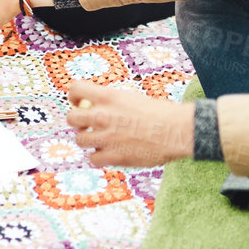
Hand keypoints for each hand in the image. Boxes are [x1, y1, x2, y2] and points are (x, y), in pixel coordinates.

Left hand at [66, 80, 193, 167]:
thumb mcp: (131, 97)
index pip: (75, 89)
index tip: (79, 103)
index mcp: (108, 97)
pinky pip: (93, 159)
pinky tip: (110, 153)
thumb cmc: (160, 113)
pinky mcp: (114, 157)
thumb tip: (95, 106)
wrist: (177, 130)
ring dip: (88, 140)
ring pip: (79, 140)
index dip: (74, 97)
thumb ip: (111, 102)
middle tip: (88, 125)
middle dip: (77, 121)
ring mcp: (106, 137)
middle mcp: (102, 116)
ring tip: (102, 140)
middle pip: (71, 118)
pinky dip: (99, 157)